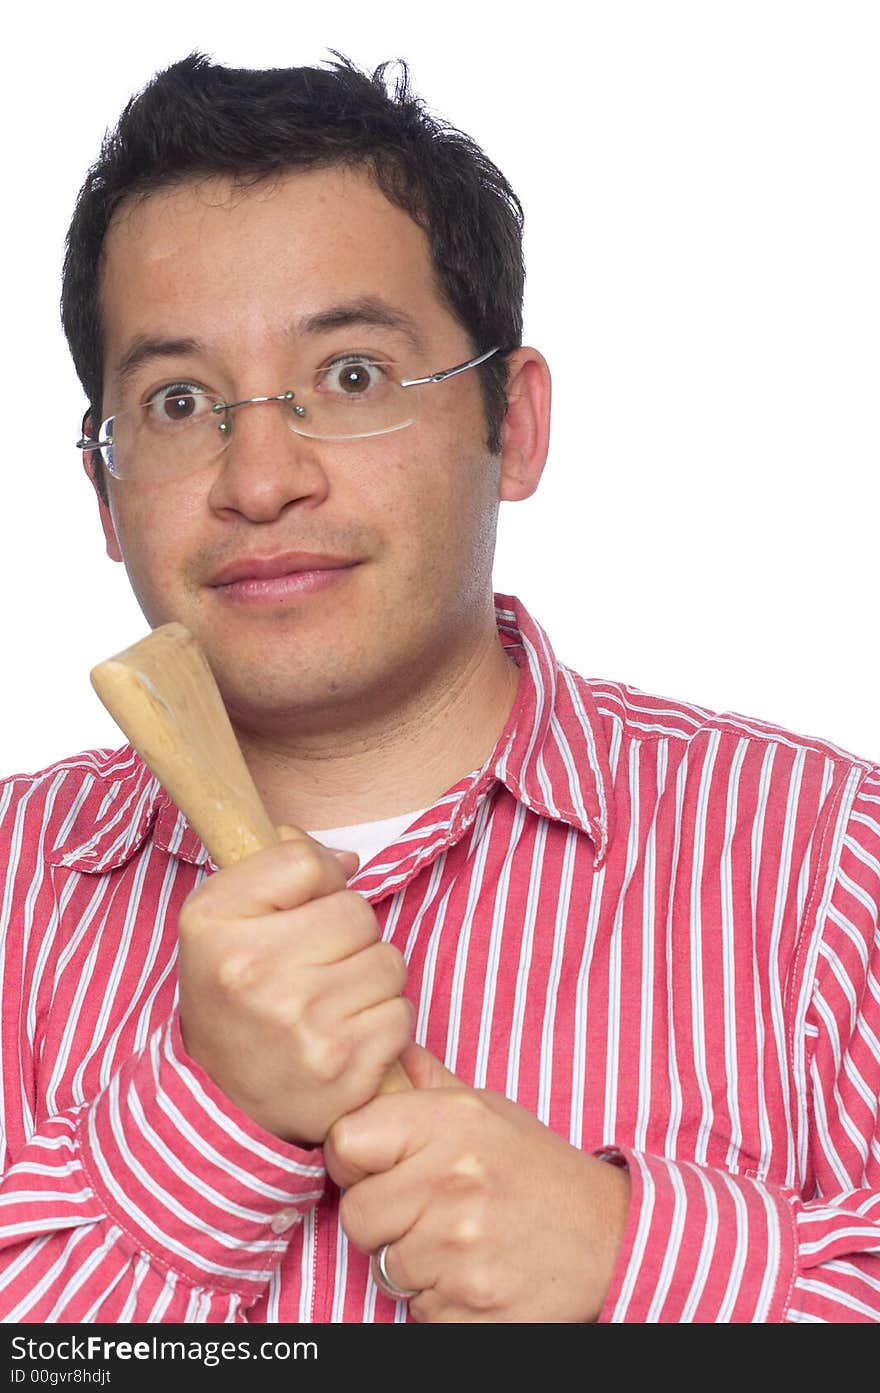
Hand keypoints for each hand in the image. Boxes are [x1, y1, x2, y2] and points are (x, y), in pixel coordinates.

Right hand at [176, 827, 411, 1144]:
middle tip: (312, 966)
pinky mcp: (344, 1067)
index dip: (316, 883)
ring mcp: (303, 1024)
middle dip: (347, 935)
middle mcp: (257, 975)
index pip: (306, 863)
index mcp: (218, 926)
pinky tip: (344, 1035)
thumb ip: (277, 864)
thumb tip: (348, 861)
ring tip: (328, 1002)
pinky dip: (382, 1023)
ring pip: (389, 961)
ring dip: (369, 979)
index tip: (297, 912)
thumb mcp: (220, 915)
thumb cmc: (231, 993)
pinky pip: (401, 1014)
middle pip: (357, 912)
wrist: (221, 1099)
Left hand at [325, 1044, 630, 1321]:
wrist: (612, 1237)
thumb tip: (390, 1055)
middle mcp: (451, 1181)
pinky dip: (439, 1301)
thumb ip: (431, 1087)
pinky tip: (474, 1273)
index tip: (378, 1169)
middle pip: (357, 1214)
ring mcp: (460, 1248)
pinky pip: (417, 1310)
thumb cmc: (540, 1171)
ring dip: (412, 1263)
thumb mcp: (489, 1111)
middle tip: (425, 1212)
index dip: (354, 1160)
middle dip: (382, 1219)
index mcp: (451, 1122)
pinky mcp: (471, 1305)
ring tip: (459, 1242)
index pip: (345, 1142)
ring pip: (384, 1267)